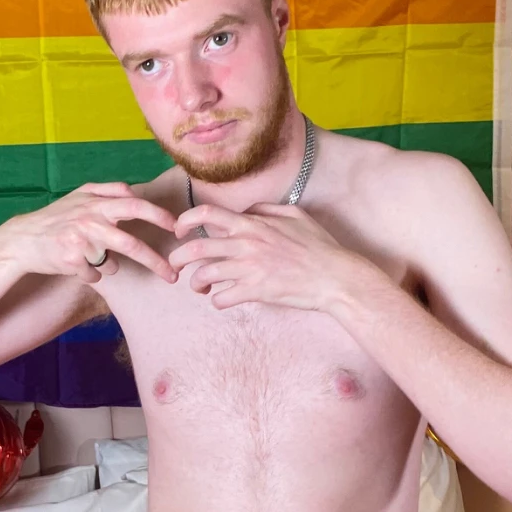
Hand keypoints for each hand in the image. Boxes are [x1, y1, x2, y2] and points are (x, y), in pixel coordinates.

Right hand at [3, 182, 177, 283]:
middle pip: (131, 244)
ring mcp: (79, 242)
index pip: (136, 206)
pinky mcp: (70, 261)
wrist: (23, 239)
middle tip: (172, 275)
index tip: (176, 228)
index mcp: (96, 204)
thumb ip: (107, 191)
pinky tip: (75, 265)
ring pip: (112, 264)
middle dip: (156, 261)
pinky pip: (94, 276)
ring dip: (110, 266)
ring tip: (98, 262)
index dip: (159, 216)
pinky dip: (90, 274)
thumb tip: (133, 192)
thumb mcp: (79, 196)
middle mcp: (89, 221)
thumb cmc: (56, 218)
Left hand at [169, 202, 361, 309]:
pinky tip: (222, 300)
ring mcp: (250, 268)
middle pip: (196, 248)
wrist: (335, 276)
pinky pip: (222, 298)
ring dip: (196, 283)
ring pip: (205, 275)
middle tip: (176, 266)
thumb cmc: (319, 246)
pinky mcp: (256, 291)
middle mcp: (247, 244)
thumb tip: (248, 210)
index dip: (185, 220)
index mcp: (253, 224)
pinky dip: (216, 301)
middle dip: (178, 258)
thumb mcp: (296, 215)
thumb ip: (267, 210)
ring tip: (200, 288)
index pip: (208, 214)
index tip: (179, 230)